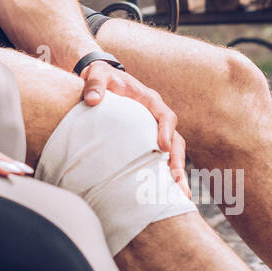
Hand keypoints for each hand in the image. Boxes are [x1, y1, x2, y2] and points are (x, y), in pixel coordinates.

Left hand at [79, 62, 189, 194]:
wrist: (100, 79)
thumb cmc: (101, 76)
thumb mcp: (97, 74)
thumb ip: (95, 84)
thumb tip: (93, 100)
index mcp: (150, 100)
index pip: (165, 115)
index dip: (166, 131)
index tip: (162, 147)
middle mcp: (156, 116)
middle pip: (175, 140)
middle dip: (178, 161)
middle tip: (177, 182)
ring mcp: (153, 129)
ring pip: (171, 152)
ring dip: (176, 173)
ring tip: (179, 195)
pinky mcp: (146, 140)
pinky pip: (158, 158)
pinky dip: (162, 174)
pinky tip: (162, 192)